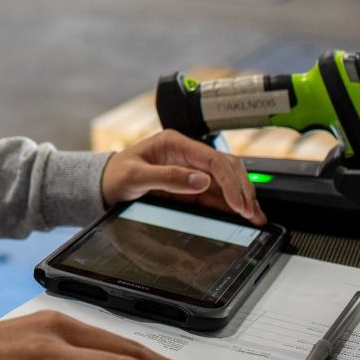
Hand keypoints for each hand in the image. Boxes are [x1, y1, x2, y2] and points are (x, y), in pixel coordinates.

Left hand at [101, 130, 265, 224]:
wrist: (104, 183)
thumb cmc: (115, 174)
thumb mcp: (135, 177)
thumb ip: (167, 177)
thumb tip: (200, 180)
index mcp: (174, 144)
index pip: (212, 159)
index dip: (229, 181)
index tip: (238, 202)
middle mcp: (186, 153)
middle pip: (226, 167)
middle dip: (242, 189)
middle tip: (251, 212)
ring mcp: (190, 168)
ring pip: (226, 179)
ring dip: (242, 196)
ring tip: (255, 215)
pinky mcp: (190, 184)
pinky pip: (217, 192)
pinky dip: (231, 203)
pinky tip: (242, 214)